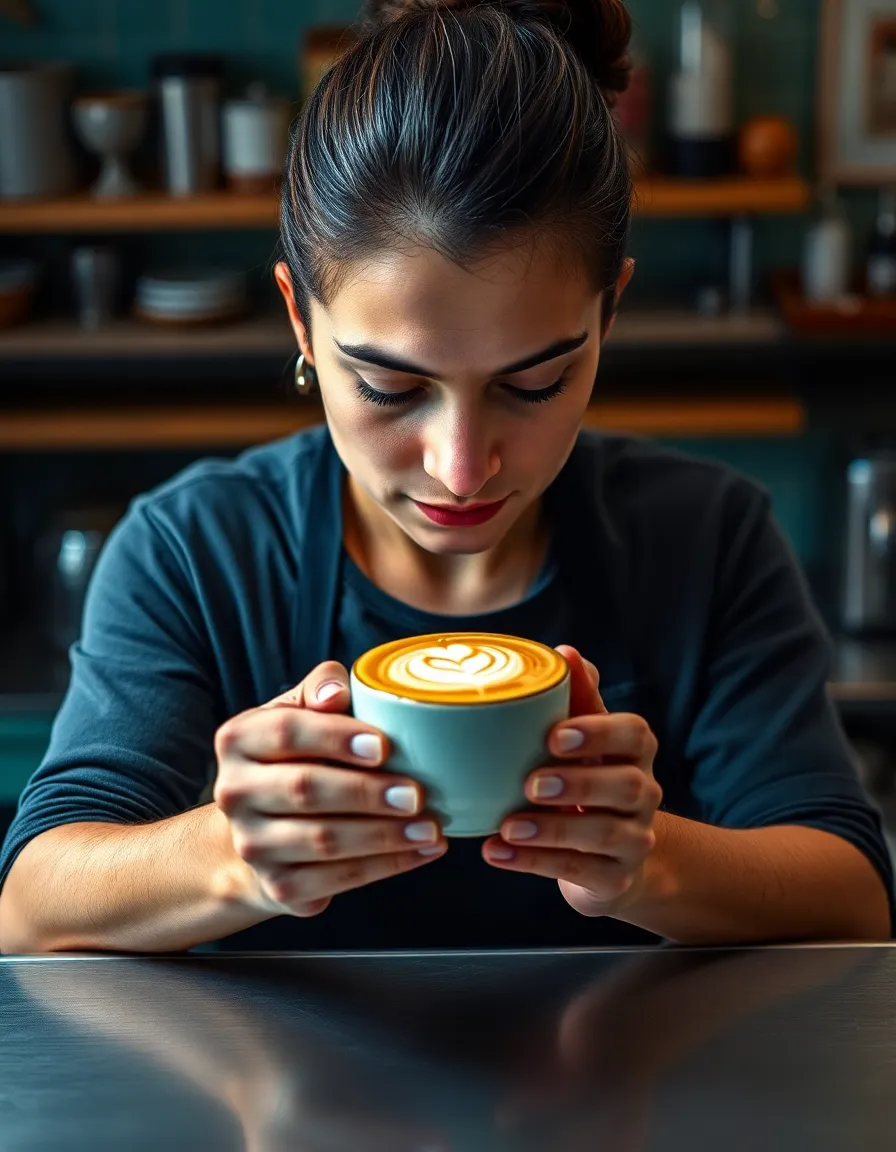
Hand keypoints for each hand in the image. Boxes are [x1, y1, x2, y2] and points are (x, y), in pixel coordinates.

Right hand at [213, 661, 446, 918]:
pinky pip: (336, 880)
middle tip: (416, 794)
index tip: (382, 745)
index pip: (286, 731)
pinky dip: (386, 867)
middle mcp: (234, 793)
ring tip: (430, 827)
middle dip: (367, 793)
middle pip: (305, 789)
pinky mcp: (278, 885)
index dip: (335, 737)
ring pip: (323, 841)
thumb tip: (337, 692)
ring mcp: (252, 845)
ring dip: (385, 836)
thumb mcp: (299, 712)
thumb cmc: (294, 757)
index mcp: (238, 739)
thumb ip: (320, 689)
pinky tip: (420, 851)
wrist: (261, 829)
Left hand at [482, 645, 660, 916]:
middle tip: (530, 783)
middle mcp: (644, 794)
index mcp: (635, 752)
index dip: (598, 732)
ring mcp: (634, 840)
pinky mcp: (615, 878)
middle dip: (579, 783)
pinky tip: (496, 851)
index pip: (635, 733)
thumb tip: (565, 651)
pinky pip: (579, 871)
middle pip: (628, 785)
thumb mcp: (583, 740)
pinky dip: (534, 862)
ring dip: (552, 829)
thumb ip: (576, 698)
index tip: (555, 735)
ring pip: (604, 834)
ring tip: (507, 825)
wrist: (611, 857)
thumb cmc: (587, 780)